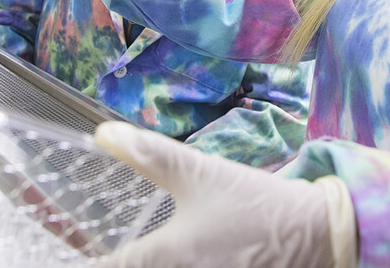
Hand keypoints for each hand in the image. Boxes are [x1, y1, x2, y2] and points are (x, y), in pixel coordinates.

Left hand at [94, 122, 356, 267]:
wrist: (319, 234)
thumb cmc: (255, 202)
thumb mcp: (201, 173)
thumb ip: (149, 155)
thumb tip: (101, 134)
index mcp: (166, 257)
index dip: (83, 254)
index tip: (70, 242)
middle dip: (118, 261)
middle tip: (104, 248)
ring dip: (141, 265)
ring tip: (134, 253)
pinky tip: (172, 258)